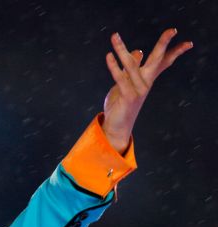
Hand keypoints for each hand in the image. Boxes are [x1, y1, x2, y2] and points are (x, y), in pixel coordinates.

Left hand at [102, 28, 192, 153]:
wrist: (116, 125)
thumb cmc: (120, 103)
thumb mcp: (125, 82)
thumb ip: (132, 67)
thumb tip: (139, 51)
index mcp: (146, 79)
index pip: (163, 63)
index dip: (174, 53)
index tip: (188, 43)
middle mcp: (145, 83)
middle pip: (156, 60)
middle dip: (163, 45)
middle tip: (173, 30)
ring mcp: (138, 90)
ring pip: (130, 65)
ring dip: (121, 49)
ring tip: (114, 36)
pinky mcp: (127, 96)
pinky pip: (120, 78)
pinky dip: (114, 66)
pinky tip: (109, 55)